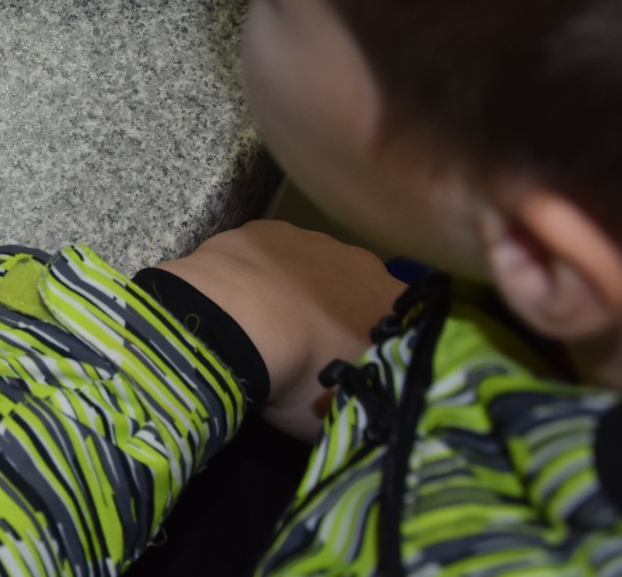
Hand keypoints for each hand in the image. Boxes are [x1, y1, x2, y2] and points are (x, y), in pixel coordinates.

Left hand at [156, 220, 402, 439]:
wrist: (235, 326)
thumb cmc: (302, 377)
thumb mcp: (349, 408)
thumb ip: (369, 397)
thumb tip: (365, 398)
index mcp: (394, 305)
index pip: (403, 326)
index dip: (377, 345)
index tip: (354, 364)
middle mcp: (363, 263)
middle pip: (358, 292)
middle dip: (339, 314)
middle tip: (309, 348)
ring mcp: (312, 240)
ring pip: (313, 268)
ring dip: (299, 290)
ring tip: (268, 326)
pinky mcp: (265, 229)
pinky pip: (270, 253)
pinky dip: (261, 273)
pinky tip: (241, 298)